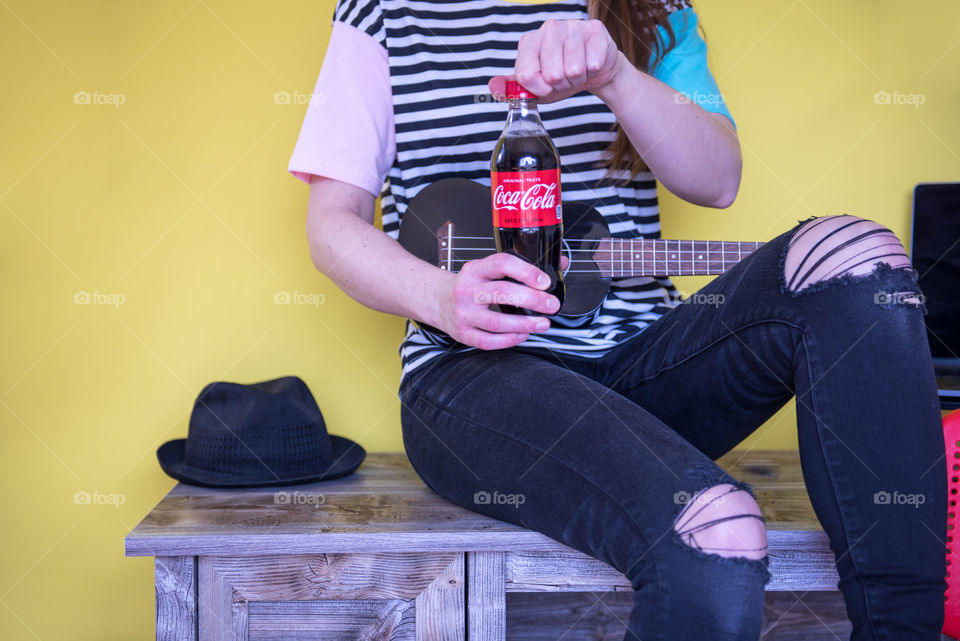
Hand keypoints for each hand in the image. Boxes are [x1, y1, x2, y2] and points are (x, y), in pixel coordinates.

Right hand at [435, 253, 567, 349]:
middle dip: (533, 300)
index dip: (526, 271)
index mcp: (475, 270)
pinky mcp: (463, 333)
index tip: (544, 281)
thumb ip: (520, 267)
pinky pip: (488, 341)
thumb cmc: (469, 285)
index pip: (501, 264)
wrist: (436, 300)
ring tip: (543, 324)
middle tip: (551, 305)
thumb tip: (559, 264)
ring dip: (525, 324)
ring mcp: (464, 314)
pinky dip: (509, 340)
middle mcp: (467, 290)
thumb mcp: (487, 270)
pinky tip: (523, 335)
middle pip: (502, 293)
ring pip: (497, 322)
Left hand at [488, 19, 622, 103]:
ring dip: (577, 79)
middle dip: (560, 85)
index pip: (526, 75)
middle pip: (551, 74)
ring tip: (577, 72)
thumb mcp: (533, 87)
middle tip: (564, 78)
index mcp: (529, 41)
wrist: (592, 69)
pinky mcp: (594, 30)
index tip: (545, 87)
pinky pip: (592, 64)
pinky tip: (590, 64)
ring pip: (573, 70)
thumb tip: (493, 87)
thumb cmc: (561, 76)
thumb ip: (511, 88)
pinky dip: (592, 72)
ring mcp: (572, 26)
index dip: (538, 89)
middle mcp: (548, 29)